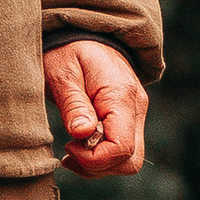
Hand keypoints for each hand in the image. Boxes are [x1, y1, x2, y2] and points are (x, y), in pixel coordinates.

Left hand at [44, 38, 147, 178]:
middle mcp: (136, 107)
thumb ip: (74, 104)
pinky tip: (80, 144)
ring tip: (72, 148)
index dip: (94, 159)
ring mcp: (136, 113)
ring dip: (99, 164)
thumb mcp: (63, 73)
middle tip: (70, 152)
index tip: (68, 146)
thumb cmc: (68, 51)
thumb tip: (82, 134)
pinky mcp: (129, 118)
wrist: (85, 33)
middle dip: (98, 166)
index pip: (121, 147)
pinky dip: (102, 157)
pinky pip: (123, 149)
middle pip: (130, 160)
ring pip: (128, 160)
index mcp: (121, 96)